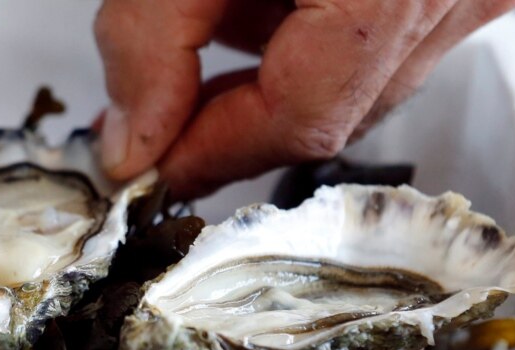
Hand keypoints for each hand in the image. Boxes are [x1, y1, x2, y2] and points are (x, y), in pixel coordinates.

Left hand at [94, 0, 514, 198]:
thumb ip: (151, 42)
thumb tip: (136, 137)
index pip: (300, 116)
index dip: (209, 153)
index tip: (144, 165)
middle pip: (330, 109)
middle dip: (228, 115)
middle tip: (151, 109)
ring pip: (352, 78)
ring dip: (264, 66)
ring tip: (203, 19)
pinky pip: (378, 33)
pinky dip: (303, 26)